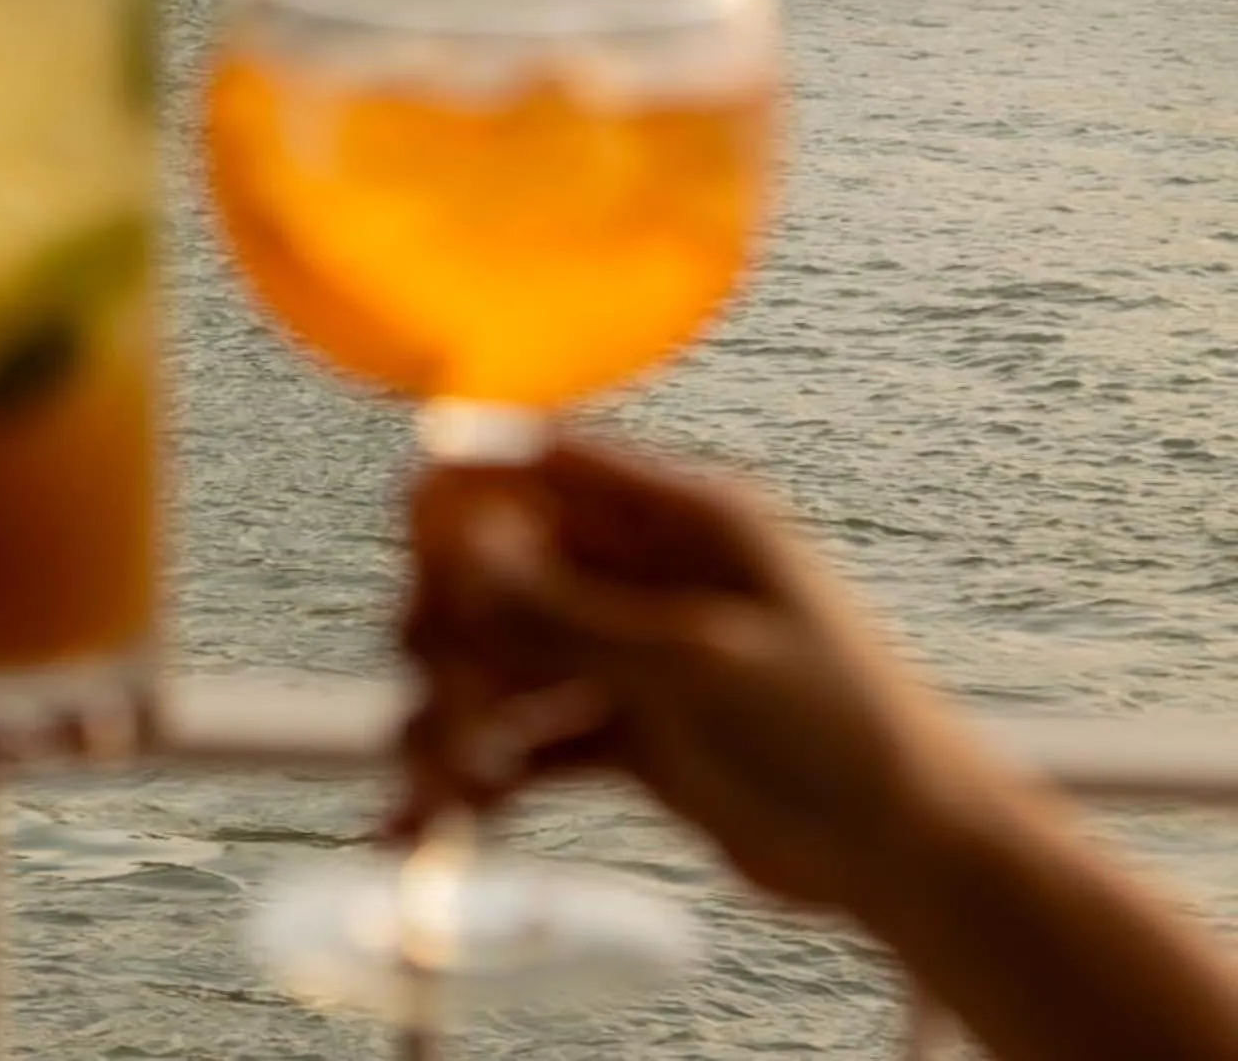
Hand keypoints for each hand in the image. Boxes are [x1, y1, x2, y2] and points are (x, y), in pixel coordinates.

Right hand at [399, 433, 1001, 923]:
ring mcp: (641, 655)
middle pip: (514, 569)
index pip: (554, 465)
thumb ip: (578, 613)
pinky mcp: (637, 735)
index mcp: (685, 519)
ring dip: (464, 708)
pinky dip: (492, 771)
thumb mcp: (701, 662)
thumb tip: (468, 554)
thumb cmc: (842, 731)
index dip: (475, 486)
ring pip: (516, 661)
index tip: (407, 528)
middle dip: (457, 621)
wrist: (913, 856)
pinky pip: (538, 739)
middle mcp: (652, 575)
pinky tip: (449, 812)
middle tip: (425, 679)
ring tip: (432, 775)